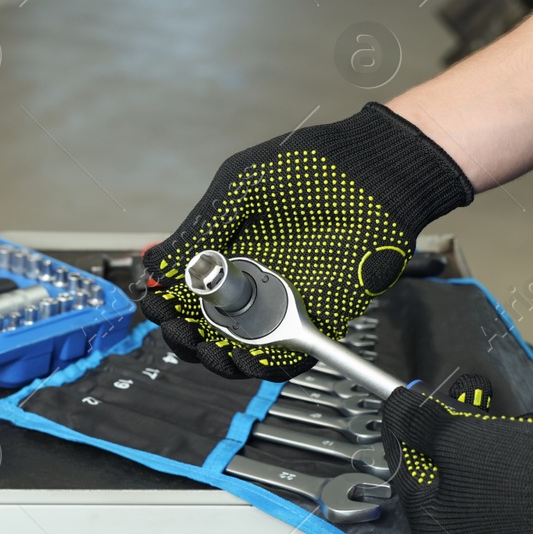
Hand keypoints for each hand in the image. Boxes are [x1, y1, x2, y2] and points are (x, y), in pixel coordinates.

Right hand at [139, 103, 471, 378]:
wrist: (377, 172)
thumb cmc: (313, 167)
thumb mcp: (241, 188)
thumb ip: (201, 228)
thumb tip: (154, 263)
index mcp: (226, 249)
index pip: (184, 290)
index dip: (165, 304)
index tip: (157, 306)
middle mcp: (251, 280)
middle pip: (205, 326)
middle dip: (184, 336)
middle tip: (180, 332)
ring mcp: (282, 300)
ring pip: (241, 347)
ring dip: (218, 359)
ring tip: (209, 352)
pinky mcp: (317, 316)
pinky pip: (288, 354)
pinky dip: (266, 366)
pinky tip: (247, 361)